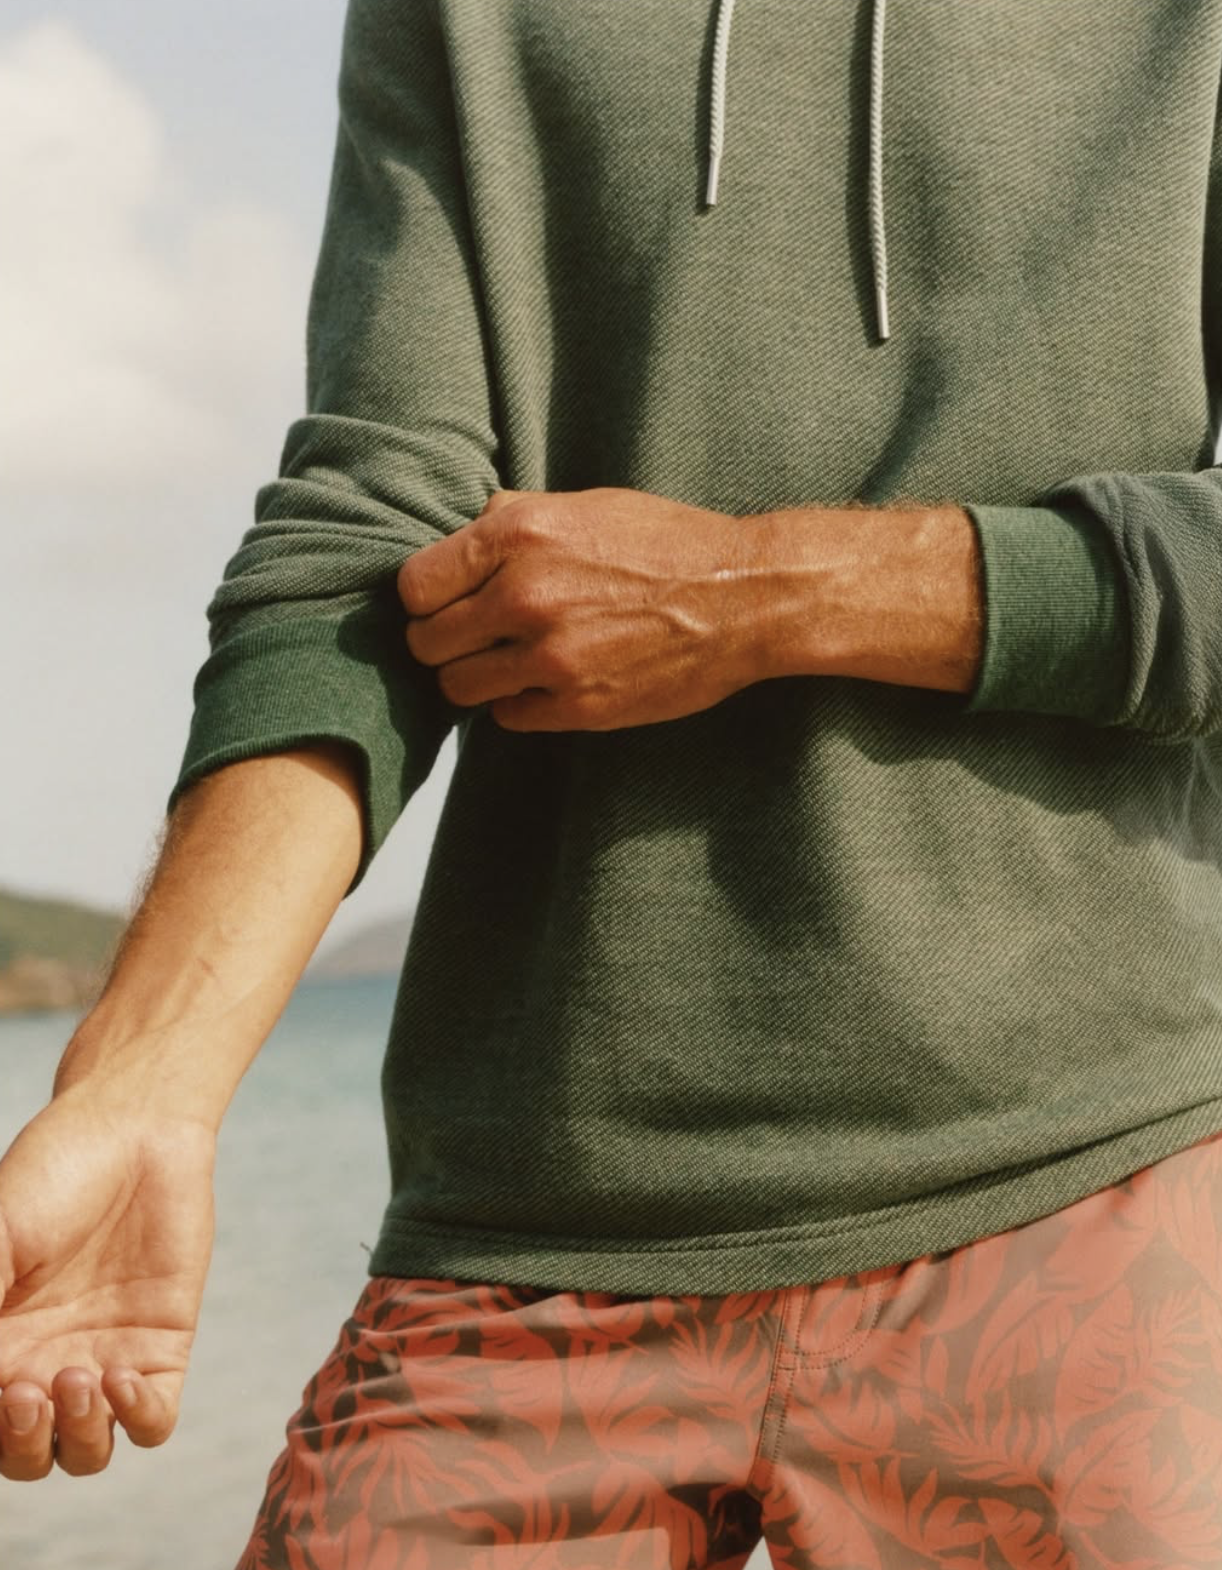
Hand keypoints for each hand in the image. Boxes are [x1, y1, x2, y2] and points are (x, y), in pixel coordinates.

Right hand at [0, 1088, 215, 1479]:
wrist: (134, 1131)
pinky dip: (136, 1418)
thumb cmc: (51, 1174)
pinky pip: (153, 1420)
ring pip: (86, 1452)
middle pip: (24, 1456)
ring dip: (76, 1437)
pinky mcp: (161, 1348)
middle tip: (25, 1392)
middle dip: (18, 1445)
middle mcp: (41, 1365)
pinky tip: (121, 1376)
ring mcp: (103, 1360)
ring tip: (76, 1378)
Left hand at [396, 486, 768, 730]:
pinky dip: (517, 704)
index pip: (414, 585)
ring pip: (457, 688)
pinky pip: (507, 716)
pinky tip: (545, 683)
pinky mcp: (578, 705)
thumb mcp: (587, 504)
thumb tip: (467, 526)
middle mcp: (524, 595)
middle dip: (443, 641)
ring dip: (474, 678)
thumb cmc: (670, 544)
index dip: (426, 597)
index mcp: (519, 534)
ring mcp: (550, 656)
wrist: (743, 598)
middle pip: (426, 642)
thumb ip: (517, 516)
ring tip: (505, 663)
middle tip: (473, 638)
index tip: (445, 601)